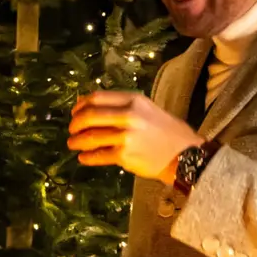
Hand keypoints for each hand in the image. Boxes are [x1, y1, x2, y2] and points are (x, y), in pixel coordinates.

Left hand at [68, 91, 203, 184]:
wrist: (186, 154)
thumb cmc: (167, 131)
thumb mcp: (147, 109)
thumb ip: (123, 107)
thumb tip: (91, 108)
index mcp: (133, 100)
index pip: (97, 98)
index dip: (80, 105)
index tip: (75, 112)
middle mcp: (129, 115)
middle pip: (89, 116)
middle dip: (75, 124)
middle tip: (71, 130)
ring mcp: (126, 136)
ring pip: (90, 137)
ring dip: (77, 141)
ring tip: (73, 144)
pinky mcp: (125, 155)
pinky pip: (98, 155)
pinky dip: (87, 157)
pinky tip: (83, 158)